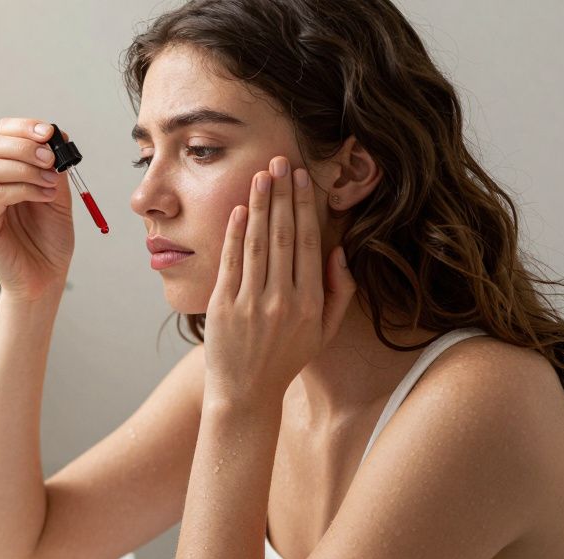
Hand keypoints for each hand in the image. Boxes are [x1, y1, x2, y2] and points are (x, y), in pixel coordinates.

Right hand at [0, 118, 74, 303]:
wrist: (45, 277)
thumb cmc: (48, 239)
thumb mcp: (58, 193)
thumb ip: (54, 166)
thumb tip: (57, 133)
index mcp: (1, 172)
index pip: (0, 135)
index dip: (23, 127)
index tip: (49, 132)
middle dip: (24, 146)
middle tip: (51, 160)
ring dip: (25, 168)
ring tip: (50, 183)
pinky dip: (24, 190)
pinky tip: (45, 196)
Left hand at [203, 156, 355, 408]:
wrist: (245, 392)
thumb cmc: (285, 359)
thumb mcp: (324, 331)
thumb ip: (339, 292)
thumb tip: (339, 251)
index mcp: (311, 302)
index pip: (309, 243)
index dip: (305, 207)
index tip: (303, 179)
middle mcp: (284, 300)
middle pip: (284, 236)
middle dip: (283, 195)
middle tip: (281, 161)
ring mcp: (252, 303)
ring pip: (258, 244)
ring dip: (259, 205)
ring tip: (261, 175)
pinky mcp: (224, 307)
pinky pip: (232, 263)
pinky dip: (234, 234)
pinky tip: (238, 210)